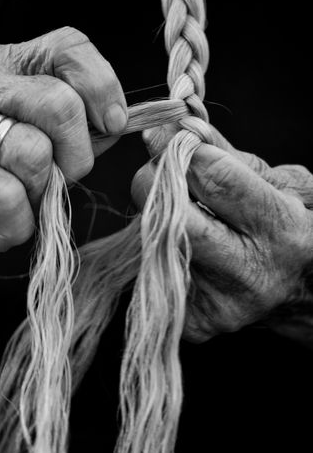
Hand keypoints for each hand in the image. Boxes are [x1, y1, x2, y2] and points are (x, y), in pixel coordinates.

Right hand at [0, 27, 126, 282]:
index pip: (66, 45)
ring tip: (20, 208)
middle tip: (60, 183)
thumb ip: (74, 130)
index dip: (102, 86)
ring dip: (39, 197)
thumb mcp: (31, 145)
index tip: (111, 126)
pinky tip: (2, 229)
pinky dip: (17, 224)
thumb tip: (121, 123)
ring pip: (33, 154)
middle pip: (58, 104)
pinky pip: (5, 195)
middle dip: (76, 158)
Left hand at [131, 125, 312, 345]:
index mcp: (281, 231)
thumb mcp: (281, 184)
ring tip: (189, 214)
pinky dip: (163, 251)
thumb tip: (173, 128)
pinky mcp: (195, 324)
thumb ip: (227, 155)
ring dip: (159, 217)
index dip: (180, 150)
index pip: (213, 179)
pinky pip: (154, 271)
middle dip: (156, 183)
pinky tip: (190, 251)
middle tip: (165, 172)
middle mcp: (249, 274)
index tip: (165, 136)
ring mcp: (218, 304)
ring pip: (155, 241)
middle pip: (172, 215)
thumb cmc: (293, 229)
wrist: (304, 295)